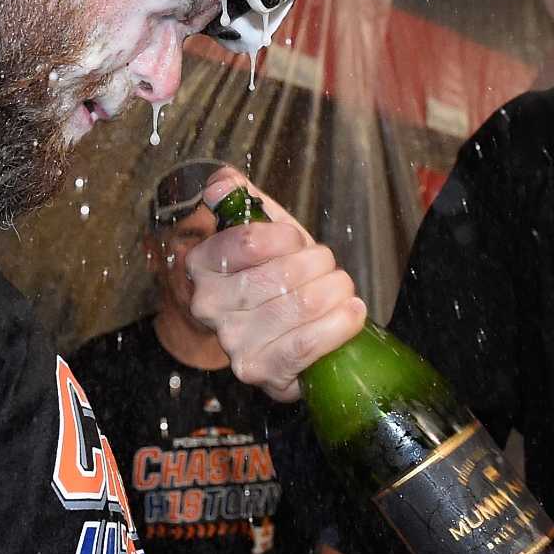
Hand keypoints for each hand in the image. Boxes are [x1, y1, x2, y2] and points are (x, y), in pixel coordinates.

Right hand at [185, 169, 366, 401]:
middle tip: (328, 268)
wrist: (287, 332)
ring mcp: (232, 342)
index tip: (298, 241)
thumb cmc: (277, 276)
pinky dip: (337, 325)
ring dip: (335, 293)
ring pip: (300, 306)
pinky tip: (351, 313)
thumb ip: (241, 199)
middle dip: (319, 265)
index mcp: (202, 264)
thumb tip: (223, 181)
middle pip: (281, 274)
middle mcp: (208, 305)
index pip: (248, 241)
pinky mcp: (259, 372)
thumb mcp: (263, 231)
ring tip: (341, 290)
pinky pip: (306, 344)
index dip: (285, 238)